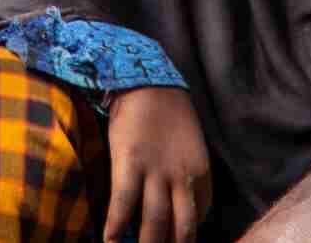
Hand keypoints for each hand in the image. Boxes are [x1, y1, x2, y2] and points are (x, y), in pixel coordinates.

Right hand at [106, 86, 212, 242]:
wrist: (149, 83)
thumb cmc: (168, 118)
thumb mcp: (189, 150)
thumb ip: (187, 180)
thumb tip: (175, 210)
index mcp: (200, 174)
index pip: (198, 218)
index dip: (186, 238)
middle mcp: (182, 177)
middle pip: (181, 228)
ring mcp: (156, 171)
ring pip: (155, 220)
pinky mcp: (130, 162)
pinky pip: (124, 201)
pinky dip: (116, 224)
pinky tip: (109, 240)